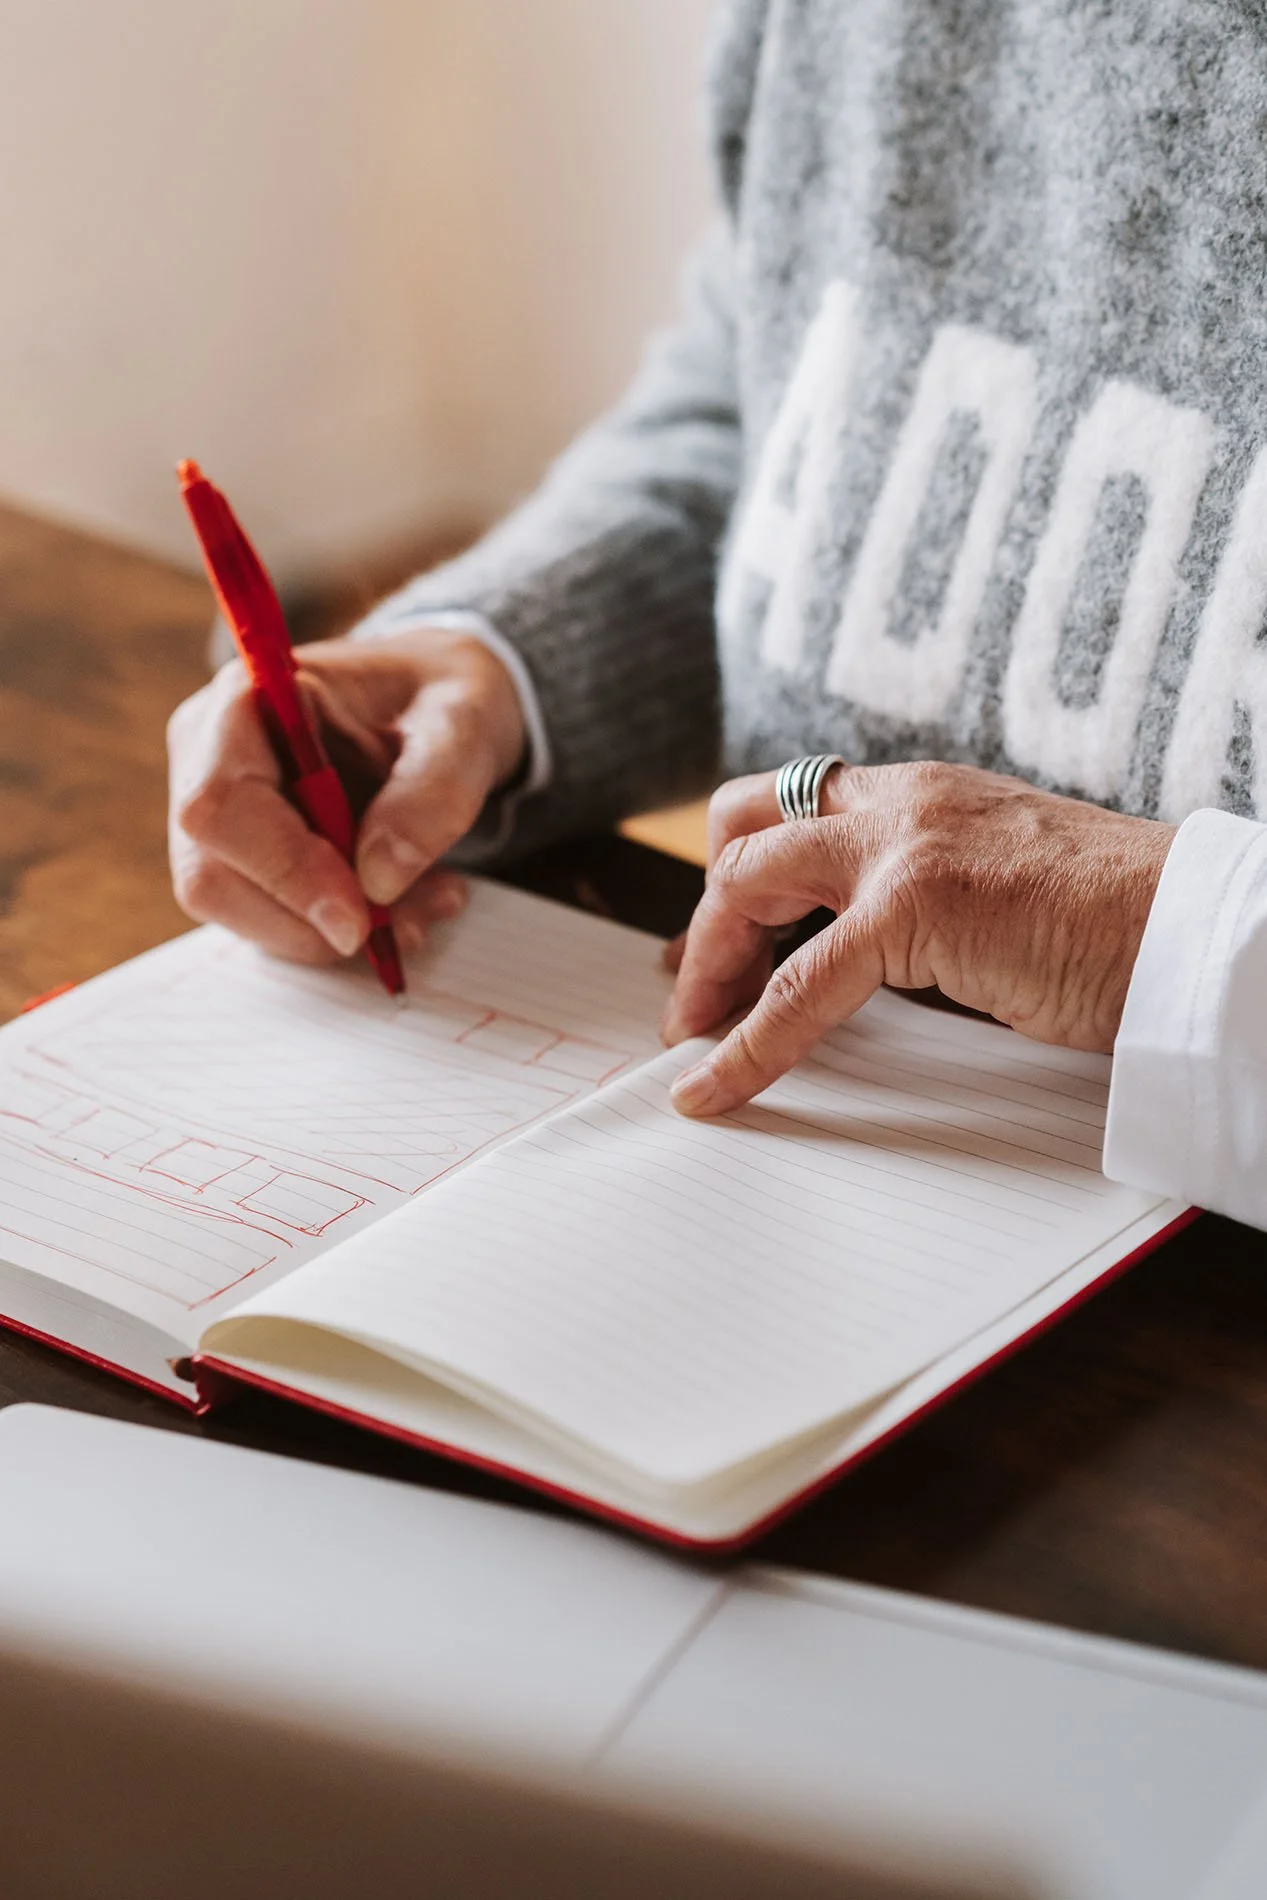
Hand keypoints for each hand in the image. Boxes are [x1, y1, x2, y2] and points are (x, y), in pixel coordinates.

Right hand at [167, 627, 525, 963]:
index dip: (284, 869)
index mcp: (246, 700)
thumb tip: (378, 880)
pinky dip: (338, 931)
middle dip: (313, 918)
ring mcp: (221, 814)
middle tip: (413, 920)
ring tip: (428, 902)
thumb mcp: (464, 725)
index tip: (358, 918)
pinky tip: (406, 905)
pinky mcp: (245, 858)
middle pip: (213, 873)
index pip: (221, 803)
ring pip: (239, 910)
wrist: (441, 708)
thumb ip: (433, 791)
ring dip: (333, 934)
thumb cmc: (442, 697)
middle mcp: (209, 757)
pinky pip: (270, 920)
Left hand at [662, 761, 1175, 1116]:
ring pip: (749, 884)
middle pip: (746, 827)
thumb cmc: (1117, 923)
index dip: (737, 871)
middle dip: (707, 912)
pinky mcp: (913, 905)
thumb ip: (928, 900)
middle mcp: (899, 800)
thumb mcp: (999, 887)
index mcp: (921, 793)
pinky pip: (797, 985)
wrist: (1191, 925)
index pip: (792, 806)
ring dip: (707, 963)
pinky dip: (745, 1044)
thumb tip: (869, 959)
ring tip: (688, 1034)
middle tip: (691, 990)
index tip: (714, 940)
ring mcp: (901, 845)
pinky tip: (714, 1087)